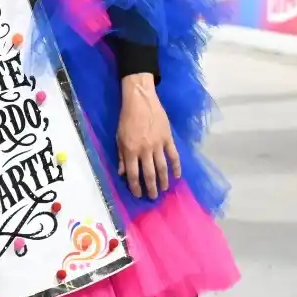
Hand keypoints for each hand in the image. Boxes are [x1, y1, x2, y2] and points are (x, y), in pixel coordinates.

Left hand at [115, 75, 180, 199]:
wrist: (140, 99)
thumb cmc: (127, 118)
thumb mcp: (119, 137)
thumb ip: (121, 156)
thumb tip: (122, 173)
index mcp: (130, 150)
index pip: (133, 174)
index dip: (135, 187)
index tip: (138, 195)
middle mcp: (144, 150)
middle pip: (149, 174)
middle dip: (151, 188)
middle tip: (153, 197)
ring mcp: (158, 145)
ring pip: (162, 168)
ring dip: (163, 181)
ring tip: (163, 190)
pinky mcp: (168, 138)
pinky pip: (174, 156)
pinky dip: (177, 167)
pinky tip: (177, 176)